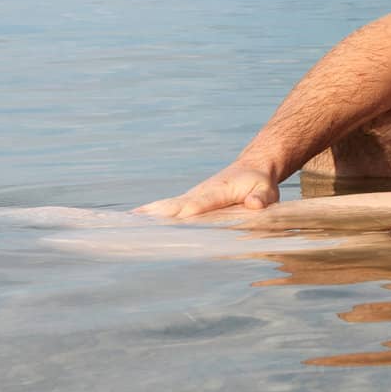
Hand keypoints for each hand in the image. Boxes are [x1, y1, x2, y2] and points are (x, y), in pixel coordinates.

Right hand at [135, 163, 279, 218]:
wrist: (253, 167)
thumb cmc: (260, 182)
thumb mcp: (267, 190)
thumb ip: (261, 198)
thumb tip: (254, 205)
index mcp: (217, 191)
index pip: (199, 204)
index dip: (186, 212)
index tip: (172, 220)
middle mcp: (199, 193)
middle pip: (174, 205)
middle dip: (155, 214)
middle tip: (131, 224)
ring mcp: (191, 197)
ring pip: (166, 206)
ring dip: (146, 214)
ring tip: (123, 224)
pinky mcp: (189, 201)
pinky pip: (168, 208)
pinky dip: (151, 213)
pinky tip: (134, 221)